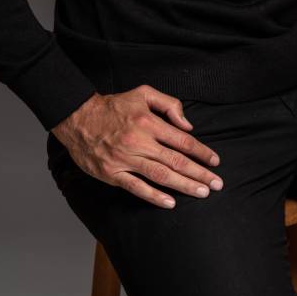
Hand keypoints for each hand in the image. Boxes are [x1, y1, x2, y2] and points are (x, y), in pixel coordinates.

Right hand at [50, 84, 223, 209]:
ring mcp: (125, 159)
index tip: (215, 161)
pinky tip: (170, 202)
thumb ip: (168, 104)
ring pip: (160, 175)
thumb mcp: (143, 93)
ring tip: (202, 192)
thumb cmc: (113, 106)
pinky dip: (154, 196)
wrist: (78, 118)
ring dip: (184, 185)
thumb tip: (187, 125)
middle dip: (199, 173)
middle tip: (217, 184)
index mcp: (148, 121)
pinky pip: (136, 187)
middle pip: (176, 160)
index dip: (201, 152)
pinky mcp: (112, 174)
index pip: (182, 140)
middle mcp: (139, 141)